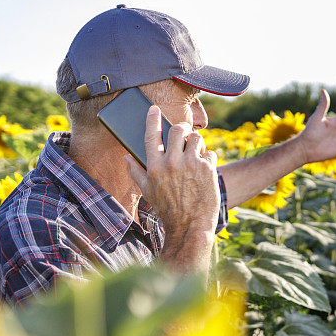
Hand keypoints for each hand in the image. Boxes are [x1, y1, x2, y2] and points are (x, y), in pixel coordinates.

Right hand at [124, 105, 220, 236]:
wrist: (190, 226)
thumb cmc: (167, 209)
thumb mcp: (147, 191)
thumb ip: (136, 172)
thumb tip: (126, 157)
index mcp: (154, 166)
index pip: (152, 135)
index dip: (152, 119)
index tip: (154, 109)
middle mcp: (172, 163)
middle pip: (178, 130)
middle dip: (182, 129)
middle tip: (183, 134)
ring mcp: (191, 164)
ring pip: (197, 138)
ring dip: (196, 143)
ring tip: (194, 154)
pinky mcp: (208, 168)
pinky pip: (209, 152)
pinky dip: (207, 158)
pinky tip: (204, 169)